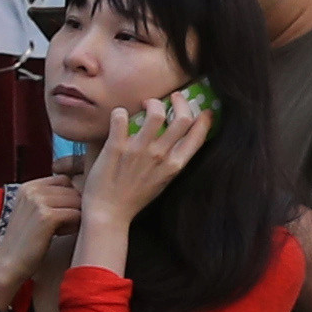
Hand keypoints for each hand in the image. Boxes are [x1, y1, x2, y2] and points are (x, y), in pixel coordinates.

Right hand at [0, 172, 77, 310]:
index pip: (64, 180)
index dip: (69, 196)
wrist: (8, 264)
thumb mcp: (32, 213)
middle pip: (73, 190)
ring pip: (77, 201)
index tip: (61, 213)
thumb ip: (49, 199)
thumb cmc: (25, 242)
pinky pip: (76, 214)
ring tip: (64, 230)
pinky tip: (63, 235)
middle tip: (64, 226)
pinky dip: (76, 225)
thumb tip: (82, 192)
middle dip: (74, 207)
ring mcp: (38, 202)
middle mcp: (32, 190)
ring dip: (77, 216)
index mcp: (27, 186)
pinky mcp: (46, 216)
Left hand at [84, 95, 212, 230]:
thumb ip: (170, 161)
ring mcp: (138, 151)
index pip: (198, 136)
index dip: (204, 120)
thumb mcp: (162, 181)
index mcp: (174, 165)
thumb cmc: (134, 197)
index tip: (203, 110)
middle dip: (180, 102)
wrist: (108, 213)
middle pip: (182, 119)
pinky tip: (119, 115)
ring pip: (156, 114)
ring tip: (144, 103)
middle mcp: (160, 156)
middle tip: (171, 97)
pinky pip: (121, 118)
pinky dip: (120, 112)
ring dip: (151, 102)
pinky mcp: (116, 148)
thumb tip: (174, 141)